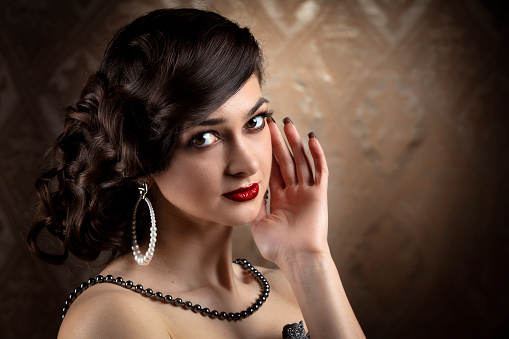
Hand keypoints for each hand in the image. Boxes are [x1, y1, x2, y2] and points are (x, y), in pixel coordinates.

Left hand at [251, 117, 329, 266]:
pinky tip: (311, 139)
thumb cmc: (277, 246)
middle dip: (279, 142)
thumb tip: (244, 191)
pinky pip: (320, 170)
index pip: (273, 169)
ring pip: (302, 161)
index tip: (260, 136)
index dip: (267, 153)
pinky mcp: (319, 194)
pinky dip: (317, 155)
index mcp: (279, 198)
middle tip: (272, 122)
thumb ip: (255, 204)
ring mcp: (307, 192)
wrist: (296, 258)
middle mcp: (294, 192)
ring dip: (296, 142)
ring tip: (289, 124)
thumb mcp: (258, 222)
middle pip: (286, 161)